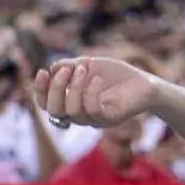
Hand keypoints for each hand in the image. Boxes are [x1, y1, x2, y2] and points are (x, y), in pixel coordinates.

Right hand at [34, 57, 156, 127]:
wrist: (143, 82)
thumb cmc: (115, 74)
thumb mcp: (90, 65)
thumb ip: (70, 66)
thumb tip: (52, 68)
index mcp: (71, 102)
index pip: (47, 104)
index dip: (40, 90)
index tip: (42, 72)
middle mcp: (79, 114)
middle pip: (54, 111)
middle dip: (55, 89)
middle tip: (67, 70)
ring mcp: (94, 119)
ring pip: (72, 112)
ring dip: (74, 88)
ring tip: (83, 70)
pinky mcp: (110, 119)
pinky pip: (93, 111)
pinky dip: (91, 94)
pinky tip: (97, 79)